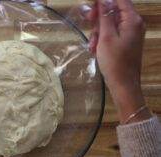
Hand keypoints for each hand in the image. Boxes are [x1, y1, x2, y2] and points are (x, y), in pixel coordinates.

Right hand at [87, 0, 150, 122]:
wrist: (122, 84)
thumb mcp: (106, 37)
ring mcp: (130, 33)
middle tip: (87, 21)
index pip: (119, 0)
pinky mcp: (125, 41)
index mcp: (132, 20)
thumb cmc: (114, 61)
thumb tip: (103, 0)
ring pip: (110, 23)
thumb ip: (105, 16)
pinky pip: (111, 33)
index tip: (91, 7)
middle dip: (98, 17)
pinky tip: (94, 48)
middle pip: (113, 10)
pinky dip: (102, 38)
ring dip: (98, 31)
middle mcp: (133, 23)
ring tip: (92, 45)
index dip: (103, 2)